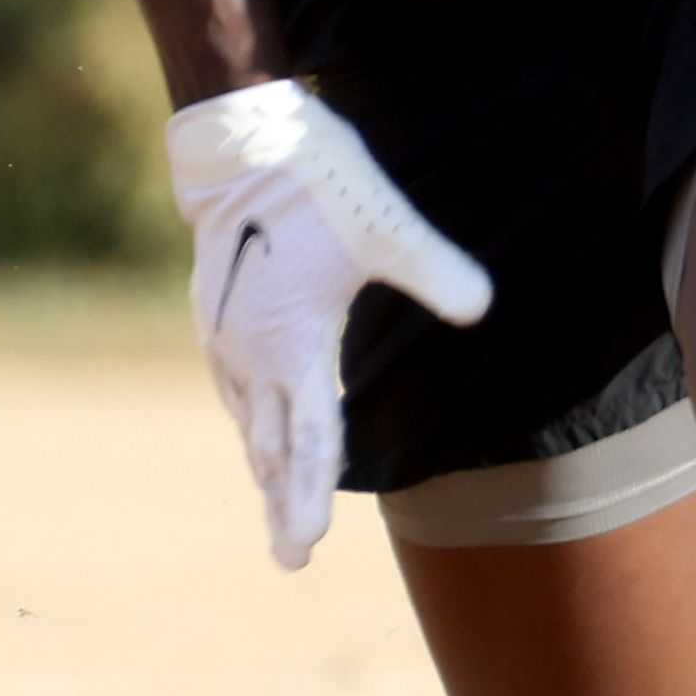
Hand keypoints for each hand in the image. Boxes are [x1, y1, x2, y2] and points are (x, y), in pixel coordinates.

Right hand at [161, 82, 494, 570]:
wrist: (238, 139)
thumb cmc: (313, 183)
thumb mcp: (385, 227)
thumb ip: (435, 274)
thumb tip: (482, 309)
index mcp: (288, 345)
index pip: (304, 440)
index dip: (306, 498)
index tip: (305, 547)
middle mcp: (249, 350)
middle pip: (267, 446)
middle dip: (280, 502)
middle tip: (289, 557)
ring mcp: (224, 330)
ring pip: (245, 415)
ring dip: (262, 461)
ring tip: (274, 499)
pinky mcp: (213, 305)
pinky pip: (231, 380)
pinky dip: (247, 414)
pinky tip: (251, 417)